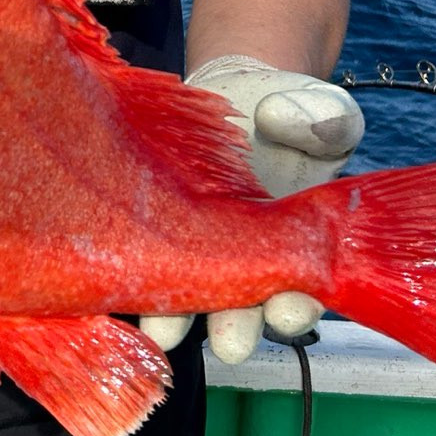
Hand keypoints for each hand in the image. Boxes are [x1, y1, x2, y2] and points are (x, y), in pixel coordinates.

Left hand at [138, 56, 363, 358]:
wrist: (237, 95)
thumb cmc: (288, 114)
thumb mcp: (316, 109)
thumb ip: (321, 118)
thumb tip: (283, 119)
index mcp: (293, 244)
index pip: (299, 290)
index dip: (297, 306)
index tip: (289, 308)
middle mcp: (243, 259)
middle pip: (242, 308)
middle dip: (236, 327)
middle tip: (229, 341)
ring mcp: (195, 247)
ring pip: (185, 296)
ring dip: (175, 318)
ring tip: (162, 331)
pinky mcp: (153, 229)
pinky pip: (139, 261)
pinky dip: (127, 282)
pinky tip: (113, 291)